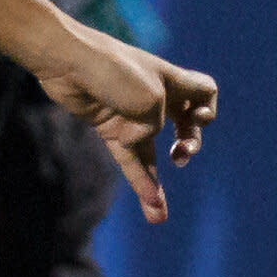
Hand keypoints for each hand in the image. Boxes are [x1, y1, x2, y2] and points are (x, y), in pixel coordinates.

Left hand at [34, 28, 217, 224]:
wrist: (68, 62)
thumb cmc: (112, 70)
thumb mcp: (149, 98)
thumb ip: (152, 125)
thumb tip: (134, 140)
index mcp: (172, 81)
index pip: (204, 92)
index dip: (208, 108)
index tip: (198, 118)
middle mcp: (155, 98)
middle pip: (183, 125)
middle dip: (189, 143)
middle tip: (181, 153)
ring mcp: (130, 115)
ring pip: (150, 152)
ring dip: (155, 182)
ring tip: (159, 215)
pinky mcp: (109, 127)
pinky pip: (129, 159)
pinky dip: (138, 179)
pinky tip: (150, 204)